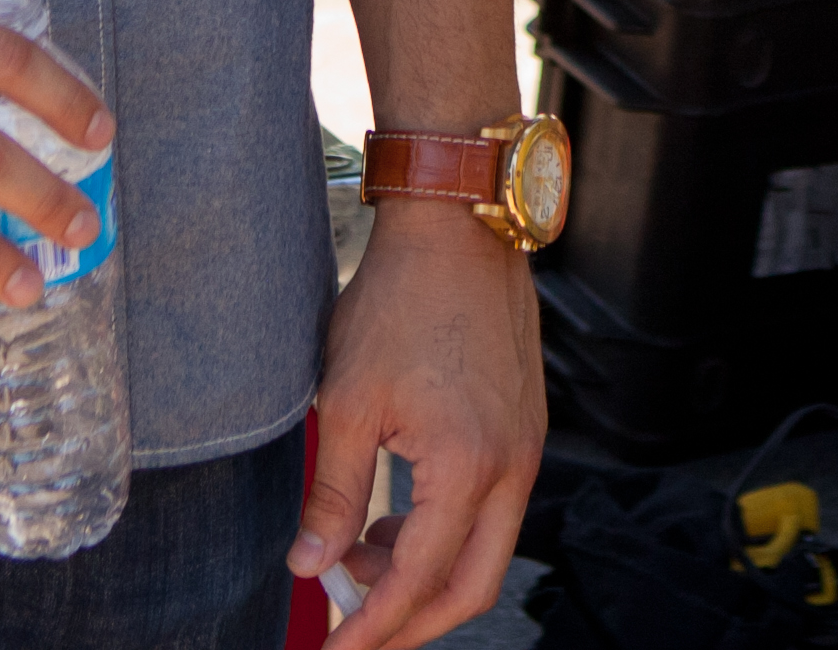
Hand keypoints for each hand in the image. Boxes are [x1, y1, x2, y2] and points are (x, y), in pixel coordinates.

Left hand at [297, 209, 544, 649]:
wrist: (459, 227)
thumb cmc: (401, 301)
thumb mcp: (347, 402)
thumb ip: (333, 495)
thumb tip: (310, 566)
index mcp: (468, 466)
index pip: (419, 580)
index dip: (373, 628)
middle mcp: (512, 467)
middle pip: (470, 588)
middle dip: (410, 622)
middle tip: (354, 630)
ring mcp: (527, 449)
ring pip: (484, 553)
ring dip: (424, 574)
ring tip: (358, 557)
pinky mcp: (526, 429)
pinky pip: (492, 511)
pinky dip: (445, 533)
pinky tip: (395, 517)